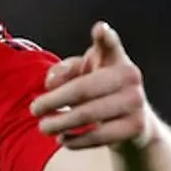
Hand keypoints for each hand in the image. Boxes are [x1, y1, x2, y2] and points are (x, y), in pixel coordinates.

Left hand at [29, 21, 157, 149]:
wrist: (135, 123)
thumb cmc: (100, 90)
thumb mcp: (83, 74)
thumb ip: (64, 72)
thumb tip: (50, 84)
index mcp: (116, 58)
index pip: (110, 45)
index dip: (105, 38)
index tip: (99, 30)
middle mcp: (130, 76)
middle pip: (83, 89)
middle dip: (54, 100)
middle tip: (34, 109)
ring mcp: (136, 102)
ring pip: (89, 114)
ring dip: (61, 123)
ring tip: (43, 127)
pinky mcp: (136, 127)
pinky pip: (100, 136)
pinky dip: (77, 140)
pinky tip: (63, 140)